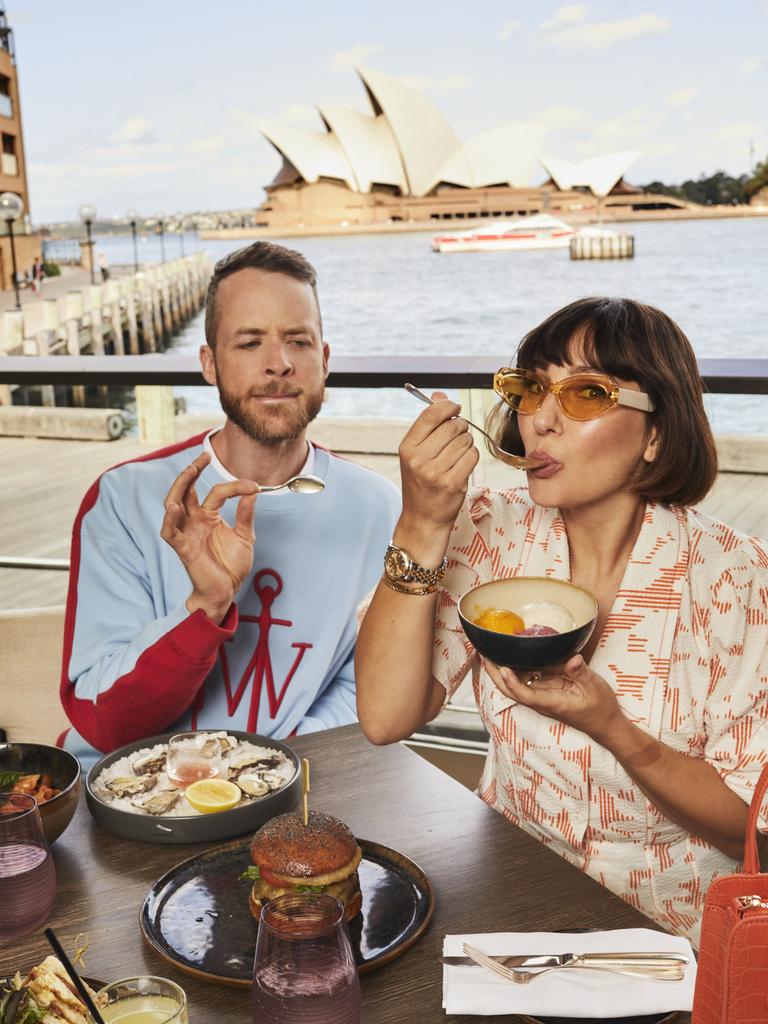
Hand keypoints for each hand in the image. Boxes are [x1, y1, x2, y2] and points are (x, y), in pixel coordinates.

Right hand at [160, 452, 258, 621]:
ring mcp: (187, 533)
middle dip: (192, 471)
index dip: (235, 486)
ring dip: (179, 487)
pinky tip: (175, 507)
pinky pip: (169, 532)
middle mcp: (194, 521)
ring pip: (173, 504)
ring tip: (189, 471)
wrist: (226, 591)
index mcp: (208, 516)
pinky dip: (169, 519)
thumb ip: (245, 515)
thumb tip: (252, 492)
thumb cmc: (231, 566)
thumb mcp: (245, 536)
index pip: (216, 492)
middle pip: (185, 490)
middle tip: (204, 456)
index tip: (253, 486)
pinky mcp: (183, 548)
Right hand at [398, 392, 478, 536]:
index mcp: (407, 447)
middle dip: (460, 427)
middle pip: (452, 426)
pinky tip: (463, 465)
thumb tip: (440, 395)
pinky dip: (472, 457)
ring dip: (467, 444)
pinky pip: (472, 456)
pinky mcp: (452, 483)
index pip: (431, 414)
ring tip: (458, 455)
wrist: (422, 519)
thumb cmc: (421, 484)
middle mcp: (418, 459)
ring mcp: (435, 472)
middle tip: (457, 437)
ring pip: (465, 440)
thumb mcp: (416, 453)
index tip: (455, 408)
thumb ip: (428, 423)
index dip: (447, 406)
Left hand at [482, 655, 624, 744]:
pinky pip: (528, 678)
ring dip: (502, 669)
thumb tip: (572, 659)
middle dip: (495, 674)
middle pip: (511, 689)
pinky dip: (517, 667)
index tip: (503, 667)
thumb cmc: (600, 709)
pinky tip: (513, 652)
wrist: (606, 725)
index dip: (512, 682)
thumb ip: (581, 673)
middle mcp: (541, 700)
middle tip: (483, 653)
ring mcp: (542, 695)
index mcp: (550, 703)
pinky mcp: (547, 690)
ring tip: (491, 648)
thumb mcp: (595, 688)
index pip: (524, 694)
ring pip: (516, 684)